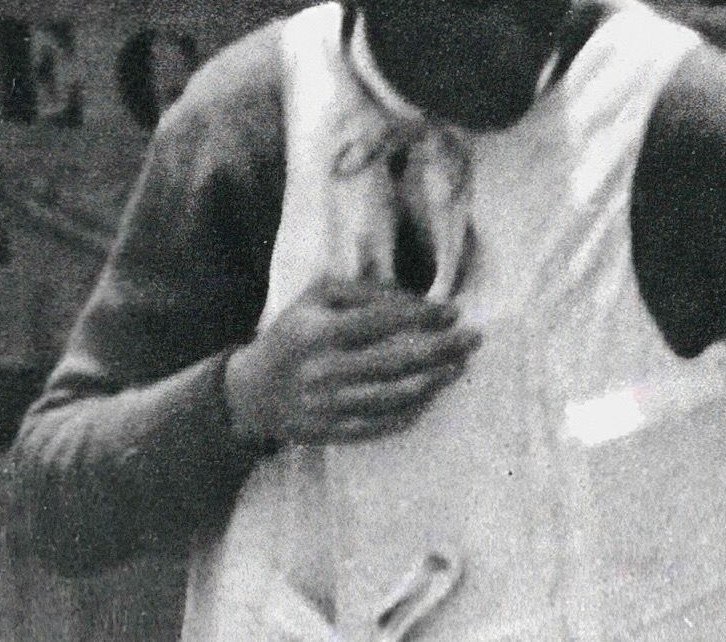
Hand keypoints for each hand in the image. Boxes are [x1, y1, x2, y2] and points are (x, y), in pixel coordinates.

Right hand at [223, 277, 480, 451]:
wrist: (252, 393)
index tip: (453, 312)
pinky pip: (379, 425)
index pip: (381, 321)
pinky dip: (410, 412)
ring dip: (432, 383)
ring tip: (459, 367)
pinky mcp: (332, 433)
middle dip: (440, 350)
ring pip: (392, 398)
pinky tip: (431, 397)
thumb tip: (413, 301)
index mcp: (320, 331)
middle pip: (395, 362)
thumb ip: (362, 292)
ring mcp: (329, 407)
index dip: (421, 316)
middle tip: (473, 339)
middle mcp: (325, 371)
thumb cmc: (293, 331)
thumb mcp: (317, 296)